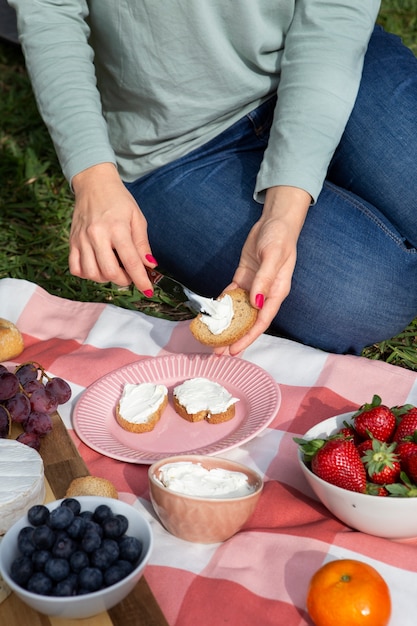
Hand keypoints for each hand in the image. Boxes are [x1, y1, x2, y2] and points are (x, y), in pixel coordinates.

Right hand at [69, 163, 155, 293]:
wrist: (94, 184)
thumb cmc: (119, 200)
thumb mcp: (137, 218)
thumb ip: (142, 244)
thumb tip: (150, 265)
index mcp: (117, 228)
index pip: (131, 262)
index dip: (141, 280)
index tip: (148, 290)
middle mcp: (97, 235)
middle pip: (109, 272)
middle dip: (124, 280)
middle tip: (130, 275)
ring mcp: (82, 240)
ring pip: (92, 274)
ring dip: (106, 279)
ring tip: (114, 269)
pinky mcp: (72, 242)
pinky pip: (76, 268)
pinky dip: (88, 274)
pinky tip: (97, 267)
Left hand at [216, 185, 310, 354]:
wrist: (275, 221)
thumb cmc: (280, 238)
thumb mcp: (273, 256)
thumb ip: (265, 279)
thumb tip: (256, 302)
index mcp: (276, 292)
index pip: (261, 321)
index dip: (248, 337)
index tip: (234, 349)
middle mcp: (265, 294)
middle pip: (248, 322)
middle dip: (234, 338)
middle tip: (217, 353)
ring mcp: (253, 287)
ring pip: (238, 312)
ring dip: (227, 326)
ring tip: (212, 340)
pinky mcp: (244, 278)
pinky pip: (231, 296)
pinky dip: (222, 306)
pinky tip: (210, 316)